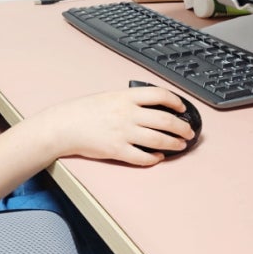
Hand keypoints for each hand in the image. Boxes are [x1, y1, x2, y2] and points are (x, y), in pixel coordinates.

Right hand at [41, 86, 194, 165]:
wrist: (64, 125)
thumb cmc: (83, 111)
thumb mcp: (108, 96)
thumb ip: (129, 101)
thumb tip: (150, 107)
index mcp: (125, 97)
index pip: (160, 95)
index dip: (176, 101)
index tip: (182, 108)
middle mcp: (128, 114)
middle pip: (166, 120)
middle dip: (182, 128)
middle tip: (189, 131)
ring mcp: (123, 133)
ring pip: (159, 140)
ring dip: (175, 143)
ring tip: (180, 144)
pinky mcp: (117, 150)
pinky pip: (143, 157)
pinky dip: (155, 158)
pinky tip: (159, 157)